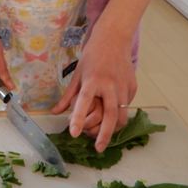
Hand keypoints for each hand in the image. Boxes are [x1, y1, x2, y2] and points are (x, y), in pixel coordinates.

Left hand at [52, 24, 136, 151]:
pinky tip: (111, 116)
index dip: (78, 118)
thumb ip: (68, 96)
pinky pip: (126, 106)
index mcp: (92, 80)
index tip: (74, 133)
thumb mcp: (77, 74)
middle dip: (104, 135)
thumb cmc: (93, 56)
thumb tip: (55, 112)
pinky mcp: (133, 88)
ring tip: (103, 136)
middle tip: (97, 148)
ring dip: (113, 128)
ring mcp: (124, 87)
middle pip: (110, 116)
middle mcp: (110, 85)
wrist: (114, 39)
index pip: (84, 102)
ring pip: (122, 115)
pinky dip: (118, 114)